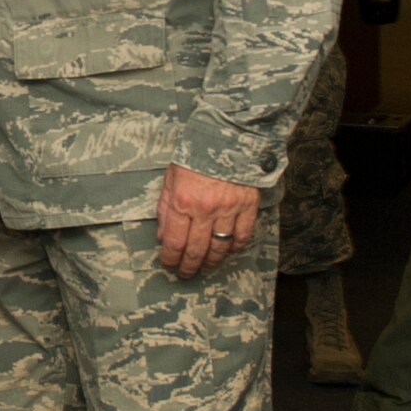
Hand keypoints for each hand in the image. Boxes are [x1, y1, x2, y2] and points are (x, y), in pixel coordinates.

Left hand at [156, 163, 259, 277]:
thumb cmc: (195, 155)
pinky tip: (228, 251)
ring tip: (205, 267)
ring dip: (211, 262)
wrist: (228, 136)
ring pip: (219, 247)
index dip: (170, 259)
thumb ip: (165, 208)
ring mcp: (229, 209)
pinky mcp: (248, 206)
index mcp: (182, 202)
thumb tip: (162, 236)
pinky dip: (235, 248)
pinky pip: (243, 236)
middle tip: (186, 274)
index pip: (173, 242)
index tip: (168, 265)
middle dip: (189, 267)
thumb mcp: (171, 178)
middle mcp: (205, 210)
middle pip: (196, 250)